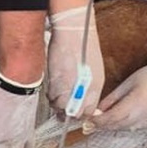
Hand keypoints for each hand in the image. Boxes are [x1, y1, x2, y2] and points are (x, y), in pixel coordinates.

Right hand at [47, 6, 104, 123]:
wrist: (73, 33)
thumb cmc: (85, 48)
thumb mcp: (95, 71)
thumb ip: (90, 88)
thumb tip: (83, 98)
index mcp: (95, 88)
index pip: (88, 112)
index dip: (81, 114)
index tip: (77, 111)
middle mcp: (82, 90)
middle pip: (72, 113)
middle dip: (68, 112)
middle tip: (65, 108)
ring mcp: (67, 87)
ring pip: (59, 107)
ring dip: (57, 105)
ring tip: (58, 97)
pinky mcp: (54, 82)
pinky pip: (50, 96)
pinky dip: (51, 95)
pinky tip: (53, 89)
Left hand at [94, 64, 146, 130]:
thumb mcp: (126, 84)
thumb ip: (111, 99)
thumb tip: (95, 111)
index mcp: (138, 100)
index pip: (115, 115)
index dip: (100, 120)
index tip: (89, 120)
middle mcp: (145, 113)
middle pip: (119, 124)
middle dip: (103, 125)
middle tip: (90, 123)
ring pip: (125, 128)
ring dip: (111, 126)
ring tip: (100, 122)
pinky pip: (132, 128)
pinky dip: (122, 126)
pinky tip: (115, 121)